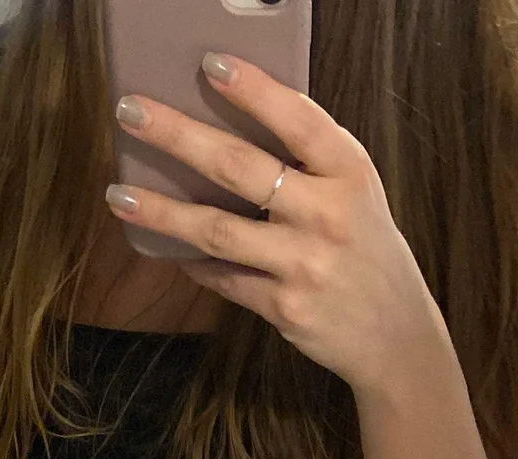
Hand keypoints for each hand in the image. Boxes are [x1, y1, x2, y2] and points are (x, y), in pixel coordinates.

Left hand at [106, 54, 442, 398]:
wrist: (396, 336)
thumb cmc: (366, 253)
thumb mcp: (356, 194)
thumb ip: (310, 163)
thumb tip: (232, 126)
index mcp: (349, 172)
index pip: (296, 119)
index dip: (253, 90)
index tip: (208, 64)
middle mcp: (327, 215)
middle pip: (240, 167)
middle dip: (178, 135)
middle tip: (131, 112)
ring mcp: (304, 264)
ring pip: (218, 230)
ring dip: (163, 211)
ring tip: (120, 194)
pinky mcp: (285, 307)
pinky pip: (225, 279)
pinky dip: (193, 263)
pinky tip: (166, 249)